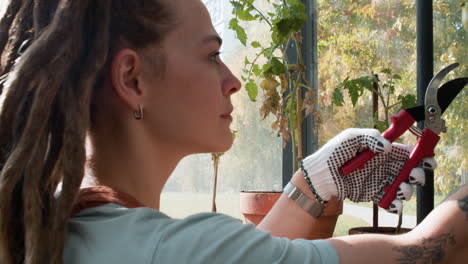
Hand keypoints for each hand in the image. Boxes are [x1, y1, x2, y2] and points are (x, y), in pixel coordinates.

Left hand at [302, 128, 434, 213]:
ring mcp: (380, 181)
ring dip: (408, 190)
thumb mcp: (351, 137)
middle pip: (410, 171)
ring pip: (403, 188)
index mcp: (383, 151)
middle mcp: (385, 166)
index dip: (421, 156)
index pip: (407, 152)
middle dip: (418, 174)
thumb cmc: (335, 151)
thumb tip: (388, 147)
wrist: (321, 174)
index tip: (429, 160)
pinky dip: (395, 205)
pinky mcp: (373, 195)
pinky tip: (394, 204)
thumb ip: (370, 137)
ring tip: (401, 189)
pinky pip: (389, 202)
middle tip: (414, 176)